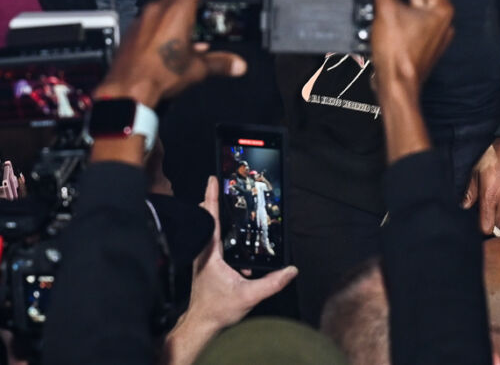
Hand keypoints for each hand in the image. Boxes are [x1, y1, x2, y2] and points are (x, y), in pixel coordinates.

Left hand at [96, 0, 246, 108]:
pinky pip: (152, 19)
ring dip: (180, 18)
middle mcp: (159, 8)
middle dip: (197, 7)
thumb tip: (237, 64)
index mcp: (178, 10)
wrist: (125, 91)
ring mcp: (143, 17)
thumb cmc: (156, 75)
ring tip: (188, 40)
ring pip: (167, 6)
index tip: (217, 0)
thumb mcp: (198, 69)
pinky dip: (163, 27)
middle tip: (205, 25)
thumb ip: (221, 63)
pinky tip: (169, 48)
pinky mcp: (133, 29)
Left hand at [164, 176, 297, 364]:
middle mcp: (204, 253)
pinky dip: (219, 234)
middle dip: (211, 201)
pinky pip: (211, 242)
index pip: (210, 219)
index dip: (211, 197)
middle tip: (218, 185)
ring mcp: (203, 259)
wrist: (202, 326)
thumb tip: (290, 270)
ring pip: (208, 230)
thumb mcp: (248, 296)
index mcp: (210, 254)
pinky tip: (233, 239)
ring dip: (215, 217)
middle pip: (206, 219)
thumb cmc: (217, 311)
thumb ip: (271, 283)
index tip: (212, 180)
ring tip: (224, 204)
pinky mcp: (206, 266)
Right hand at [363, 0, 454, 93]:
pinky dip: (399, 13)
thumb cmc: (398, 54)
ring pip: (415, 4)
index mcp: (442, 7)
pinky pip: (413, 19)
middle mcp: (443, 19)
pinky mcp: (424, 43)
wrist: (397, 87)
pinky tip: (383, 16)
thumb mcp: (386, 8)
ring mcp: (435, 32)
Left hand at [462, 138, 499, 233]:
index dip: (481, 226)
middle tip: (486, 210)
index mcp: (490, 196)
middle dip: (490, 221)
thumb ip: (471, 191)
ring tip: (497, 207)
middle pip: (497, 226)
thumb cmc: (498, 156)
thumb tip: (465, 206)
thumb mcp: (477, 170)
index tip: (479, 219)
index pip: (486, 227)